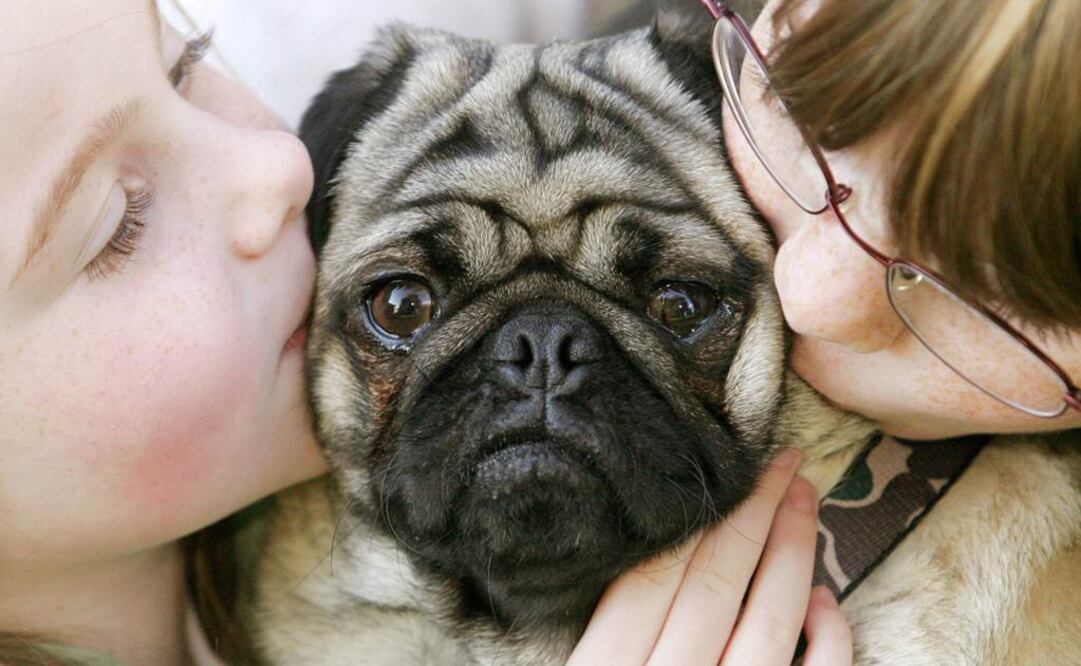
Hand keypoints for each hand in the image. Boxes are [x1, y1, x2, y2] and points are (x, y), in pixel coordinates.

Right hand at [567, 449, 851, 665]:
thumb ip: (597, 623)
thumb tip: (620, 542)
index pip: (648, 577)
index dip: (687, 517)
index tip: (717, 469)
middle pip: (714, 586)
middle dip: (751, 513)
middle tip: (780, 461)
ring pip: (770, 623)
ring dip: (792, 551)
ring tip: (804, 497)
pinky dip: (828, 636)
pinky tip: (826, 599)